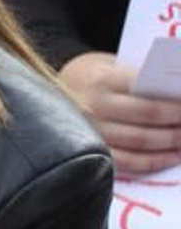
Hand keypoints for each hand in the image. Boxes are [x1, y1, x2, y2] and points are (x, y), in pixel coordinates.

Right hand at [59, 52, 180, 175]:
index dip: (175, 96)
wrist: (59, 92)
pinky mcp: (91, 153)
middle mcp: (94, 106)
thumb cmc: (97, 77)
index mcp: (102, 79)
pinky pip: (128, 161)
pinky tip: (173, 156)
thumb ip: (141, 77)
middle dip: (180, 118)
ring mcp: (92, 132)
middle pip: (147, 114)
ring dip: (172, 141)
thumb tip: (177, 88)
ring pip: (140, 140)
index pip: (146, 86)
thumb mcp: (113, 66)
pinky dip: (154, 161)